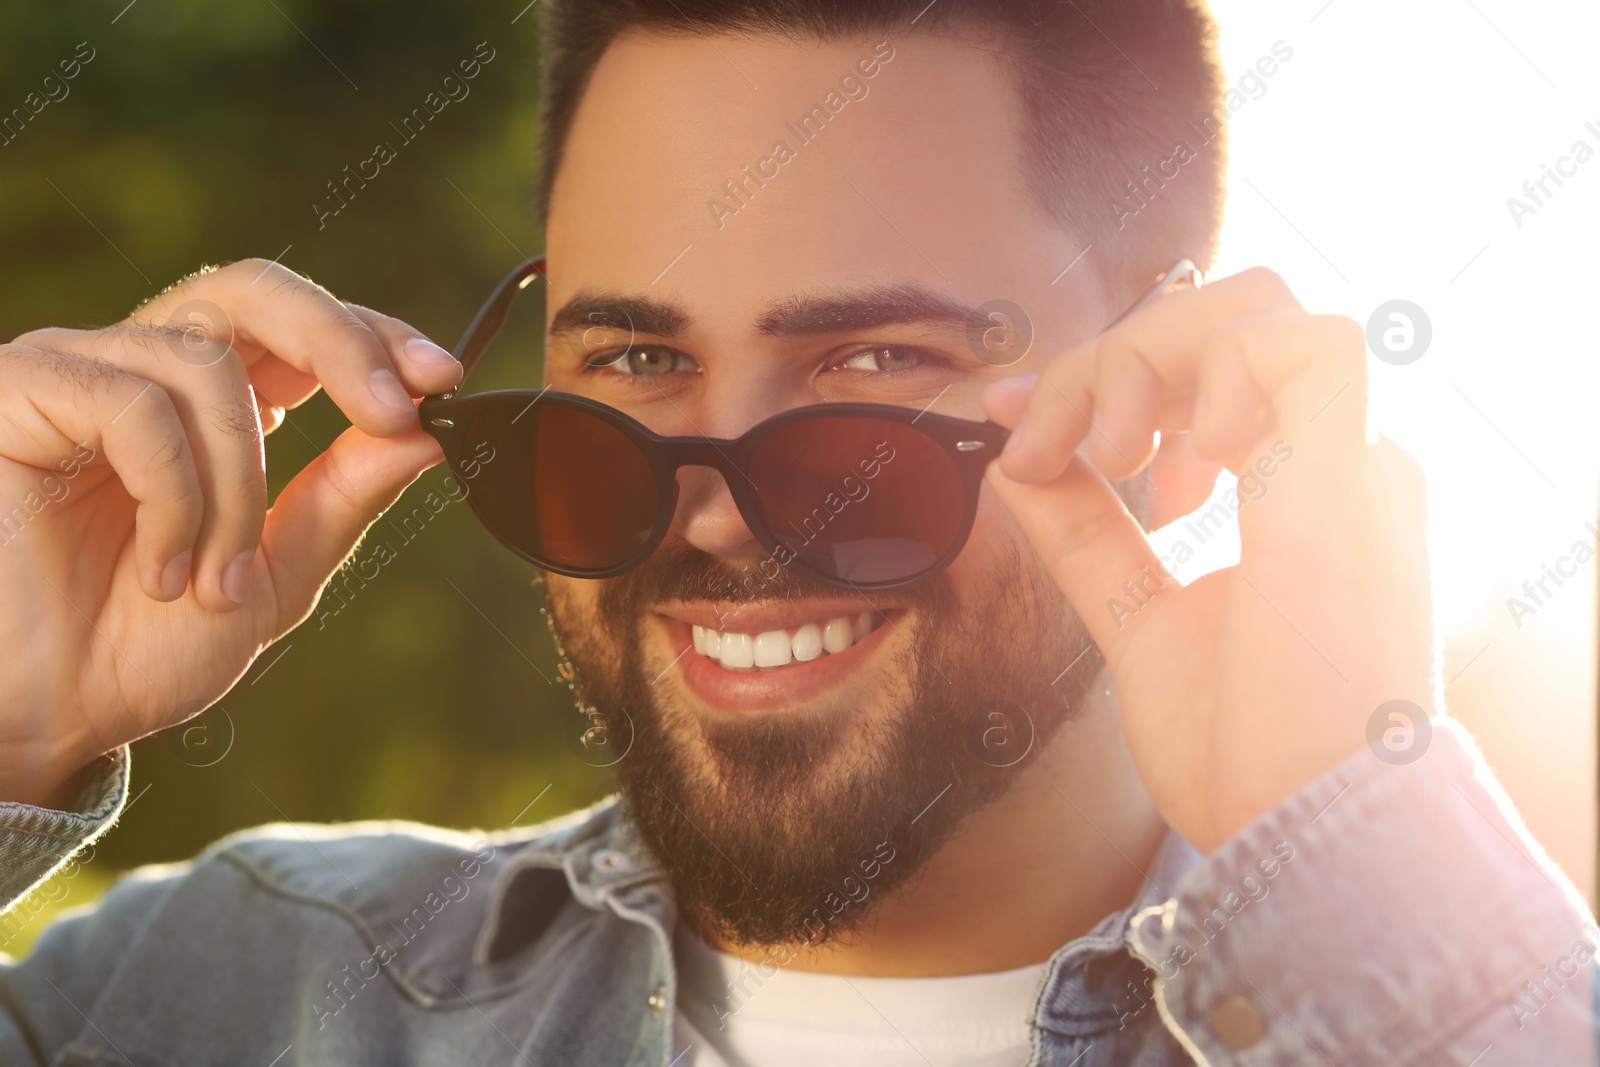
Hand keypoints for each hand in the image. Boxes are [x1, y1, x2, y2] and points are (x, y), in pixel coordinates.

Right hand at [0, 260, 461, 806]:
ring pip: (207, 367)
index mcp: (207, 401)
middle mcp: (141, 366)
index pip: (300, 324)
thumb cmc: (140, 646)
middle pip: (255, 290)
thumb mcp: (274, 576)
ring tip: (216, 582)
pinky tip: (161, 569)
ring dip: (240, 487)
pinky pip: (135, 406)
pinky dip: (175, 497)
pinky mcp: (18, 388)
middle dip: (341, 341)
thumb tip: (427, 432)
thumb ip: (342, 498)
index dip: (373, 335)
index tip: (442, 379)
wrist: (41, 716)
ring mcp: (76, 369)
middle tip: (393, 411)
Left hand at [982, 268, 1432, 853]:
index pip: (1206, 374)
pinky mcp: (1354, 477)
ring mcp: (1349, 466)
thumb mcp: (1134, 619)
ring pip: (1257, 311)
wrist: (1292, 835)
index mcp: (1297, 496)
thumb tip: (1018, 464)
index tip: (1019, 423)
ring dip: (1146, 360)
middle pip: (1224, 322)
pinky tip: (1173, 462)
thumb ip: (1086, 538)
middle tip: (1053, 446)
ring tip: (1111, 461)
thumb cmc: (1238, 753)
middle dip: (1108, 361)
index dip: (1100, 376)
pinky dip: (1217, 370)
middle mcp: (1332, 466)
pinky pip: (1310, 345)